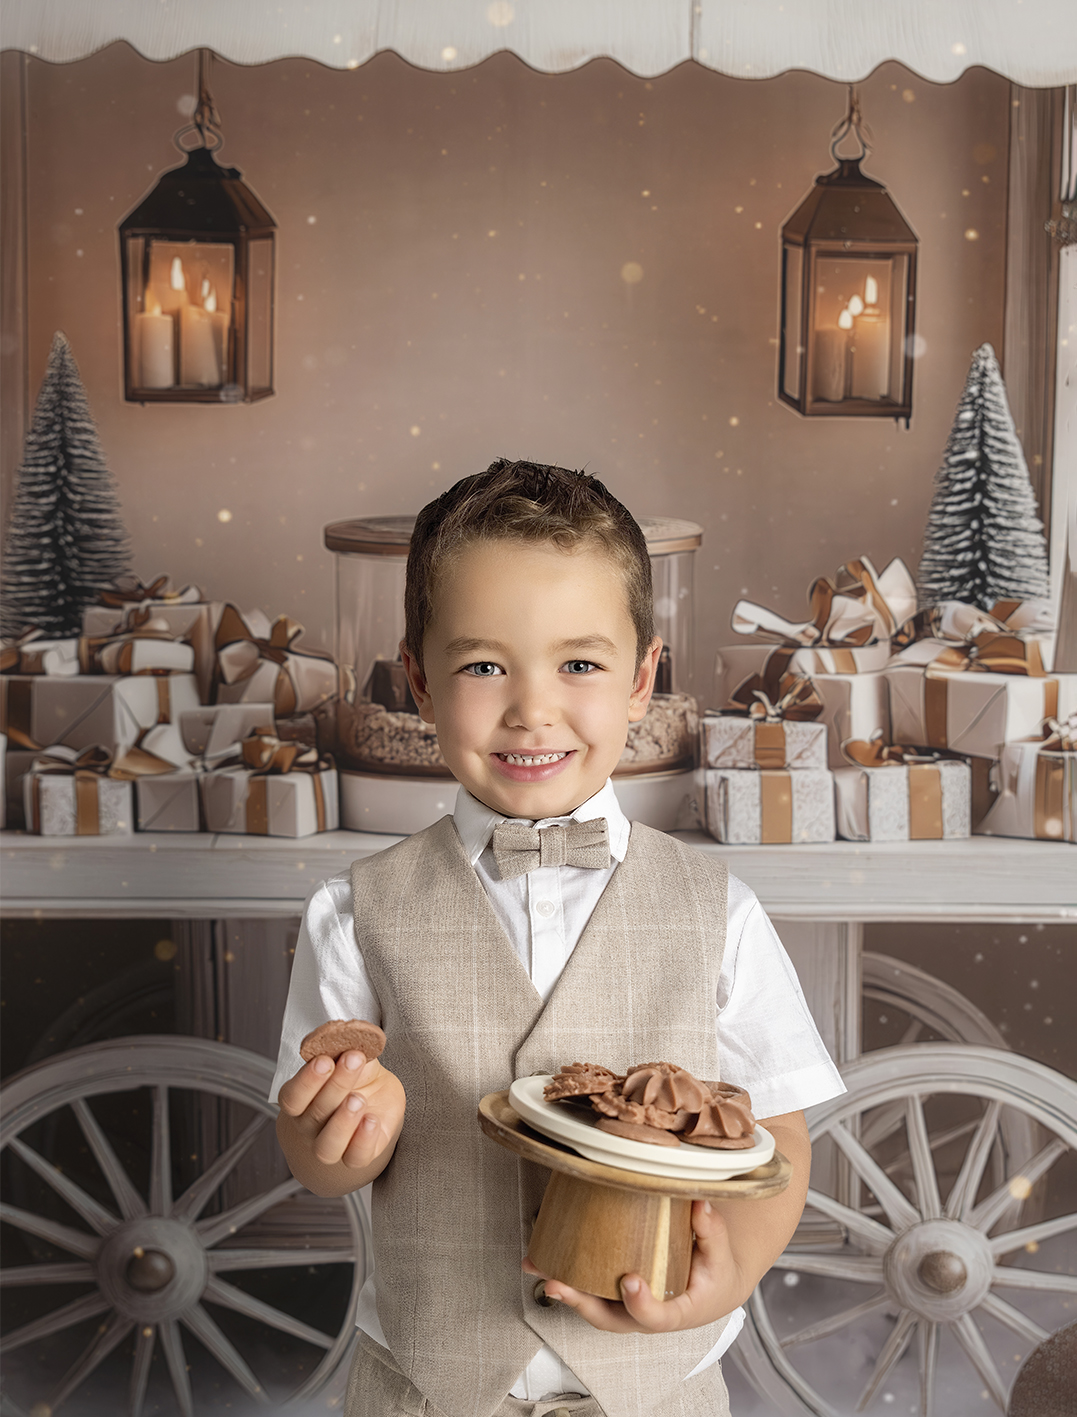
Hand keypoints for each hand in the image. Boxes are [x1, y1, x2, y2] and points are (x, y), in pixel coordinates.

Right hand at [277, 1049, 404, 1172]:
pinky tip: (371, 1120)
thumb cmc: (356, 1075)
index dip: (306, 1081)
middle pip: (313, 1115)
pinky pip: (356, 1158)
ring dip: (342, 1122)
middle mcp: (310, 1127)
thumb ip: (343, 1046)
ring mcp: (333, 1145)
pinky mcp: (358, 1155)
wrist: (377, 1098)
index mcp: (300, 1101)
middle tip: (353, 1060)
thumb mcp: (350, 1054)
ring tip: (358, 1098)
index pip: (292, 1097)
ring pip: (327, 1147)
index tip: (325, 1060)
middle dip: (335, 1085)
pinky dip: (363, 1141)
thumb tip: (345, 1032)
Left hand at [522, 1199, 743, 1332]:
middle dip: (581, 1303)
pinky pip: (590, 1291)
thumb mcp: (720, 1253)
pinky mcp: (616, 1295)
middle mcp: (646, 1315)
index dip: (641, 1304)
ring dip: (564, 1291)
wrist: (712, 1287)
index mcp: (677, 1312)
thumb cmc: (715, 1273)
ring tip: (536, 1268)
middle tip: (556, 1284)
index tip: (630, 1281)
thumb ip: (710, 1230)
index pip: (657, 1317)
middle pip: (611, 1319)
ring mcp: (628, 1308)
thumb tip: (700, 1203)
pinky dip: (566, 1278)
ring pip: (593, 1307)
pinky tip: (543, 1259)